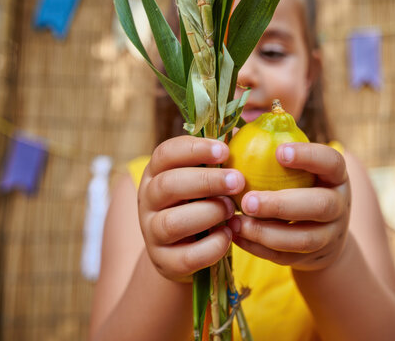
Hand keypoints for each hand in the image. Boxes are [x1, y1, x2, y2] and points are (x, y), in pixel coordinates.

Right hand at [138, 136, 244, 281]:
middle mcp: (148, 201)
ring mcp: (152, 233)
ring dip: (209, 213)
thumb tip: (246, 131)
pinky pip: (187, 256)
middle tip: (238, 181)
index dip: (195, 149)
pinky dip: (213, 246)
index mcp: (156, 173)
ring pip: (173, 222)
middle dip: (207, 181)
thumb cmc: (201, 204)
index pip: (166, 153)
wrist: (184, 252)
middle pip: (169, 185)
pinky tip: (228, 236)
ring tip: (231, 210)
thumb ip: (216, 160)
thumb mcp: (203, 179)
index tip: (225, 150)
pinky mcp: (164, 262)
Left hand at [228, 143, 350, 270]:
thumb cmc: (299, 187)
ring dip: (267, 232)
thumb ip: (274, 150)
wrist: (323, 235)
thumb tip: (235, 128)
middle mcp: (340, 205)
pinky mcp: (313, 258)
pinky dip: (259, 248)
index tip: (279, 151)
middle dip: (282, 204)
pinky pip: (286, 257)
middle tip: (248, 199)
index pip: (331, 162)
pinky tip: (236, 235)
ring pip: (304, 238)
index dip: (309, 156)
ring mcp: (330, 235)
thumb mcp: (299, 170)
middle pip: (320, 205)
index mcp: (336, 176)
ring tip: (237, 222)